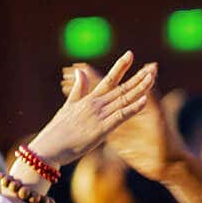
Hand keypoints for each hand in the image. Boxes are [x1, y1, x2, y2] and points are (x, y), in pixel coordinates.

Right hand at [44, 52, 162, 171]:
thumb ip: (77, 89)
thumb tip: (79, 70)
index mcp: (89, 100)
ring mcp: (99, 116)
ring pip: (124, 99)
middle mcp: (96, 104)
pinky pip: (121, 116)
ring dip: (140, 88)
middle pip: (122, 87)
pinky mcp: (101, 129)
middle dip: (139, 77)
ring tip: (153, 77)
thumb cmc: (56, 132)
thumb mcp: (67, 107)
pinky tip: (145, 100)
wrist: (48, 148)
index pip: (108, 79)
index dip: (120, 66)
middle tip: (153, 66)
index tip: (131, 54)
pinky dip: (133, 108)